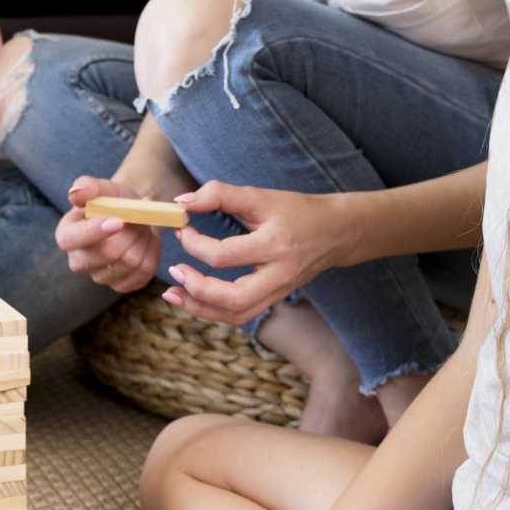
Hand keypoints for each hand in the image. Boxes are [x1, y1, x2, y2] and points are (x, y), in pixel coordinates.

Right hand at [57, 175, 162, 292]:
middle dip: (129, 234)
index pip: (71, 240)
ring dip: (143, 241)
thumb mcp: (104, 188)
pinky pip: (143, 274)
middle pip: (106, 255)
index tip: (118, 220)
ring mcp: (99, 276)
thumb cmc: (114, 200)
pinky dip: (151, 255)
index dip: (95, 232)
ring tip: (141, 228)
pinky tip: (146, 243)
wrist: (133, 216)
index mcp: (66, 235)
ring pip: (129, 264)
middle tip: (137, 219)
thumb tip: (75, 193)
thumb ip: (88, 186)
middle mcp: (78, 261)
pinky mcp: (120, 285)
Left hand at [162, 182, 350, 325]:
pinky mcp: (274, 299)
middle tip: (174, 271)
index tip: (181, 228)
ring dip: (200, 309)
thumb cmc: (296, 211)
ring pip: (236, 314)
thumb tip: (181, 201)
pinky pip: (242, 315)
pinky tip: (195, 298)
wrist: (336, 232)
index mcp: (274, 245)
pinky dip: (214, 311)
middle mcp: (278, 275)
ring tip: (173, 295)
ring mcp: (278, 292)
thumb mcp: (260, 196)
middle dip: (197, 289)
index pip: (224, 255)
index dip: (194, 244)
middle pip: (233, 298)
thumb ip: (219, 194)